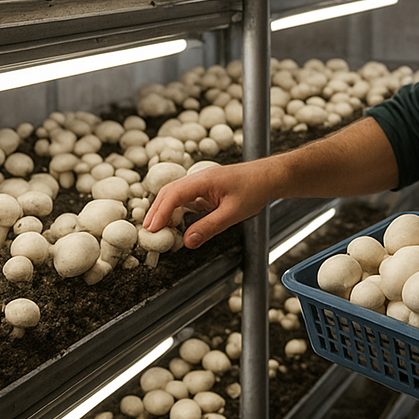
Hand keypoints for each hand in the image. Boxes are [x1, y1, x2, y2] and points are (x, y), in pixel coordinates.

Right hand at [143, 158, 277, 247]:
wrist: (270, 177)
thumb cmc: (255, 189)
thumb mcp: (233, 213)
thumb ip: (209, 227)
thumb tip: (187, 242)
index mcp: (204, 179)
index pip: (174, 194)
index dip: (160, 212)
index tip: (152, 229)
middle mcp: (199, 178)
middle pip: (169, 192)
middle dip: (156, 211)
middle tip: (148, 231)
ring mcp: (202, 182)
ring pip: (176, 193)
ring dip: (165, 209)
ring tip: (157, 228)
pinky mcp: (207, 187)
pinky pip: (186, 196)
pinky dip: (177, 208)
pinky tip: (175, 221)